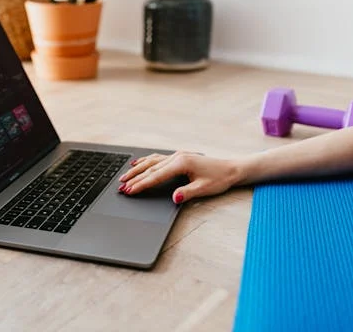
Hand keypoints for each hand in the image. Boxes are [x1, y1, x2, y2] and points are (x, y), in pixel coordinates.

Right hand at [118, 151, 241, 203]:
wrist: (231, 169)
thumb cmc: (220, 178)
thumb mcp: (204, 189)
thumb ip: (187, 193)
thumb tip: (174, 197)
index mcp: (182, 163)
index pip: (156, 176)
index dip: (141, 184)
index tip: (130, 191)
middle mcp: (177, 157)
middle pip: (150, 168)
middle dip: (134, 178)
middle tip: (121, 187)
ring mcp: (177, 155)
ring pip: (151, 162)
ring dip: (137, 169)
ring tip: (124, 177)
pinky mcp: (179, 157)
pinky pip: (157, 158)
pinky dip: (145, 161)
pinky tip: (138, 163)